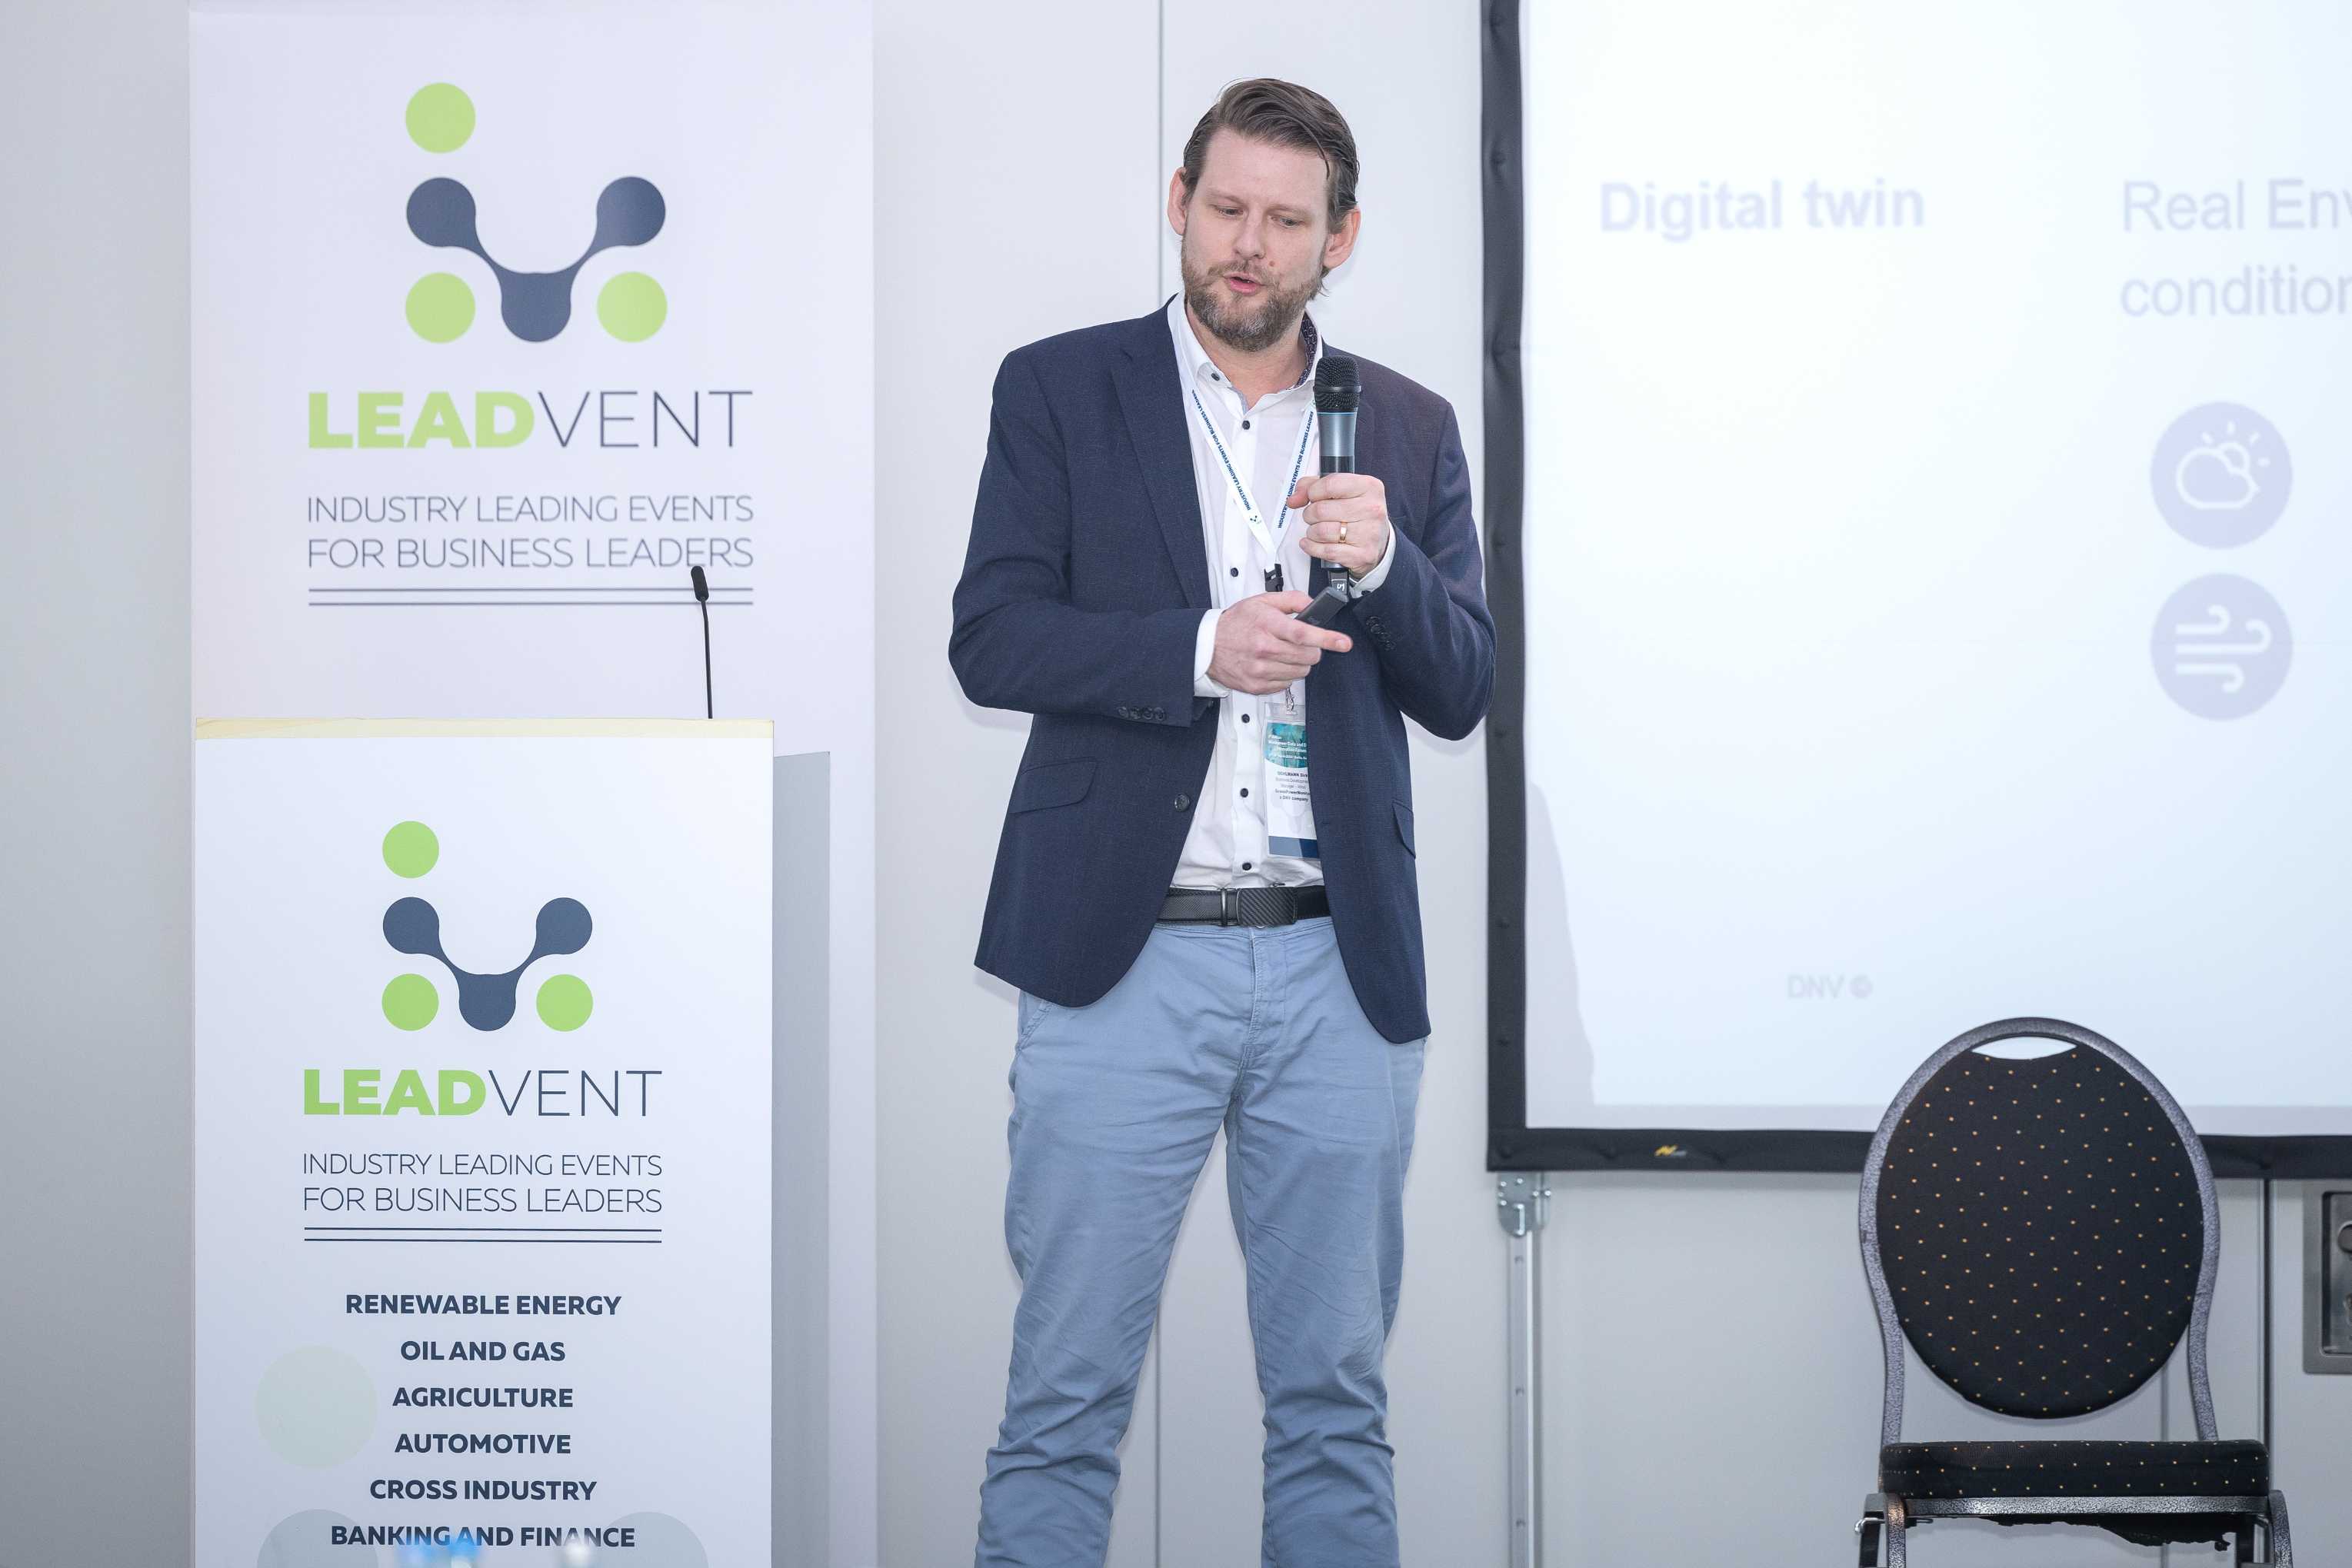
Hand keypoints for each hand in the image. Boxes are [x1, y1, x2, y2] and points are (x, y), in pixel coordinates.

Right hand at [1207, 592, 1352, 694]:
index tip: (1344, 643)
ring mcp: (1260, 670)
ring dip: (1299, 663)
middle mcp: (1264, 649)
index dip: (1327, 639)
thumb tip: (1312, 605)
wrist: (1207, 646)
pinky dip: (1285, 675)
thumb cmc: (1235, 623)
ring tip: (1283, 653)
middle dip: (1312, 649)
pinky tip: (1272, 664)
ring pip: (1300, 672)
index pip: (1303, 634)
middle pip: (1307, 656)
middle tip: (1302, 643)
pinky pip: (1286, 684)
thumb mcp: (1261, 601)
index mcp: (1267, 625)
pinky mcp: (1257, 686)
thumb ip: (1291, 600)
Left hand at [1286, 472, 1388, 577]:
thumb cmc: (1357, 513)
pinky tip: (1312, 543)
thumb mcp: (1342, 491)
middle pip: (1321, 509)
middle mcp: (1371, 509)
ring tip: (1318, 530)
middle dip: (1310, 514)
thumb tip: (1295, 498)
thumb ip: (1313, 486)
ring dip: (1312, 532)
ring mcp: (1368, 533)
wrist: (1379, 541)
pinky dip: (1312, 547)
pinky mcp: (1362, 554)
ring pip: (1321, 531)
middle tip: (1314, 517)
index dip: (1313, 492)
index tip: (1311, 497)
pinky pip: (1326, 551)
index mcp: (1368, 487)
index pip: (1330, 484)